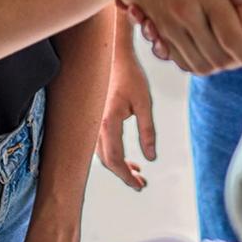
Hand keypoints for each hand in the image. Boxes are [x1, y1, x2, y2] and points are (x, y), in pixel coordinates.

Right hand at [98, 31, 156, 189]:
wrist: (112, 55)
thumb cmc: (130, 76)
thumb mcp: (145, 103)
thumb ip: (147, 131)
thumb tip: (150, 157)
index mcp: (108, 122)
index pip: (115, 160)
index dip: (126, 176)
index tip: (139, 185)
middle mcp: (95, 125)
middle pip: (106, 161)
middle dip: (124, 174)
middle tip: (141, 183)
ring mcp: (91, 122)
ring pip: (102, 154)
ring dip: (119, 166)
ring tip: (138, 172)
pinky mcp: (93, 119)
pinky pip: (100, 144)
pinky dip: (113, 154)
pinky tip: (128, 158)